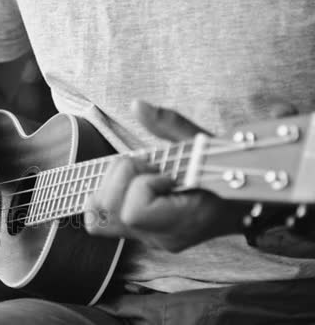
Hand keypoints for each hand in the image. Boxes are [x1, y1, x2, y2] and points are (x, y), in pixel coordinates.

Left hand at [84, 101, 247, 251]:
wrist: (247, 203)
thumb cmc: (230, 172)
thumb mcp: (204, 144)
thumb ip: (170, 125)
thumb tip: (137, 105)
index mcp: (182, 222)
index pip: (134, 213)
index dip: (141, 185)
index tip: (165, 173)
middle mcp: (160, 237)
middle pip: (106, 212)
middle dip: (118, 180)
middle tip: (147, 168)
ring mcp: (147, 239)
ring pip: (96, 216)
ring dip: (111, 185)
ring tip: (141, 175)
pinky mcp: (139, 233)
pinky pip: (103, 217)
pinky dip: (110, 194)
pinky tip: (133, 184)